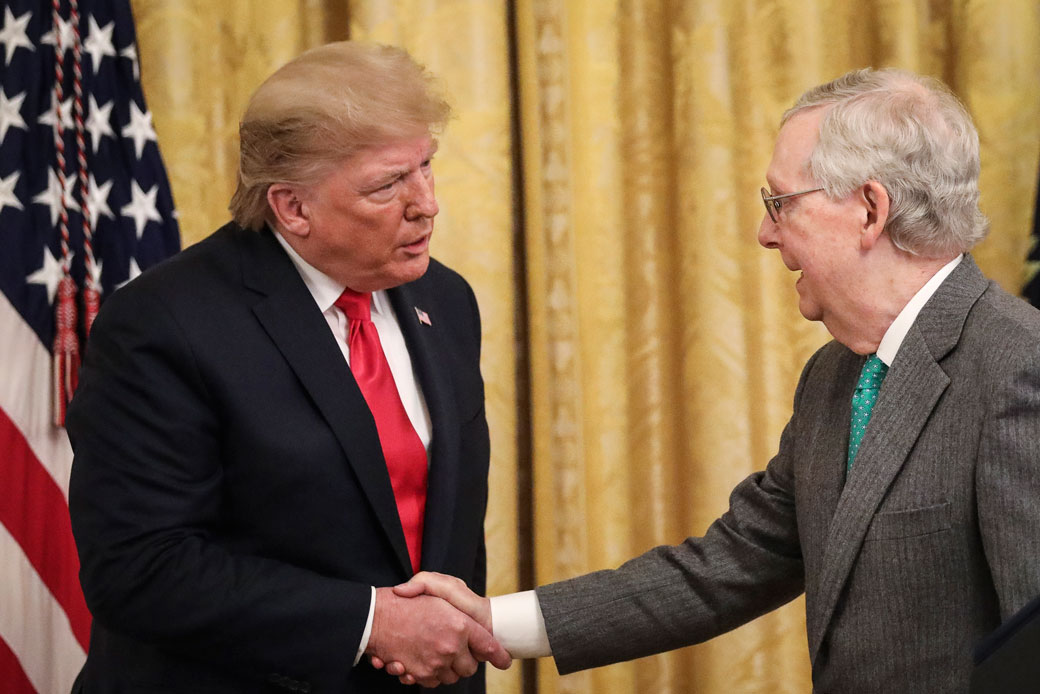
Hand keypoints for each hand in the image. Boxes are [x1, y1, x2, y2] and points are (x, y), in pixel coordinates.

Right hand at [365, 587, 509, 687]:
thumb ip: (458, 599)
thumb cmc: (408, 600)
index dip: (498, 655)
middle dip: (466, 660)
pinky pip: (433, 681)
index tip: (504, 660)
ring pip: (452, 676)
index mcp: (459, 624)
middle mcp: (450, 647)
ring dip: (448, 668)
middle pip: (470, 667)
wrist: (375, 617)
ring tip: (437, 652)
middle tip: (456, 648)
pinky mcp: (420, 674)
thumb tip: (477, 629)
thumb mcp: (436, 586)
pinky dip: (431, 674)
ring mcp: (435, 663)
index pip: (488, 646)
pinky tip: (423, 660)